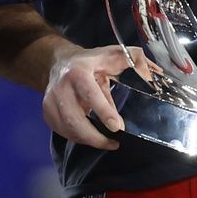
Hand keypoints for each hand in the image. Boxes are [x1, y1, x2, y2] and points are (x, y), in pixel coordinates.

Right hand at [42, 41, 158, 150]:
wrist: (60, 63)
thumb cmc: (92, 61)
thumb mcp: (114, 54)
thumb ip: (135, 60)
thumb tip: (150, 76)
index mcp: (78, 71)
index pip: (90, 94)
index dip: (104, 111)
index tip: (118, 127)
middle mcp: (60, 87)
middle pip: (74, 119)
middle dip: (95, 136)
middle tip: (114, 143)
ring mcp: (50, 102)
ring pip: (68, 129)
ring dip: (88, 140)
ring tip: (107, 142)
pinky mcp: (47, 113)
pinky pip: (63, 132)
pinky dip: (78, 138)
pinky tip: (91, 137)